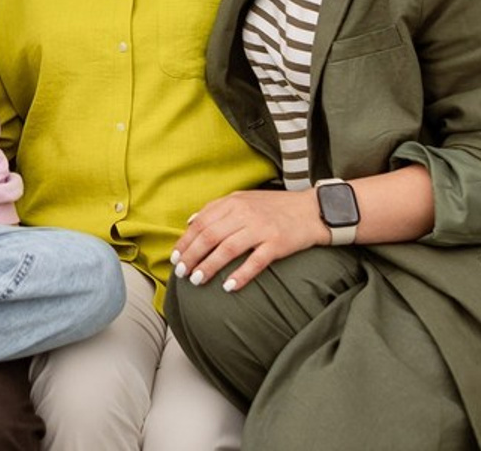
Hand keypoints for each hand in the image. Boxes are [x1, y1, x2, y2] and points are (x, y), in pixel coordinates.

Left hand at [171, 188, 329, 291]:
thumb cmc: (274, 207)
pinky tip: (228, 287)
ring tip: (197, 280)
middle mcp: (244, 213)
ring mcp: (261, 228)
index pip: (201, 222)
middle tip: (181, 272)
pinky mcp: (277, 244)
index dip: (186, 241)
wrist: (312, 210)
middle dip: (192, 255)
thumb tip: (191, 222)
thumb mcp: (243, 200)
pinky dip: (241, 275)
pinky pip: (256, 261)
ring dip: (209, 266)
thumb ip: (218, 209)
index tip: (175, 257)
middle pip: (210, 236)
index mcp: (233, 202)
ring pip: (227, 249)